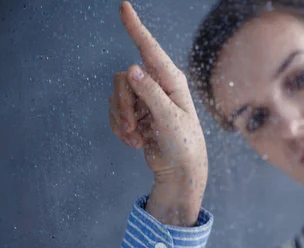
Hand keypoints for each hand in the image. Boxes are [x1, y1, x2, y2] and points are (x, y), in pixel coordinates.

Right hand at [111, 2, 206, 224]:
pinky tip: (136, 141)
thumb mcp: (170, 120)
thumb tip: (132, 69)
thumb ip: (151, 95)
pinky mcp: (136, 112)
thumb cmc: (184, 145)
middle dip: (123, 105)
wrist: (180, 171)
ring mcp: (145, 98)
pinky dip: (120, 128)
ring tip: (137, 138)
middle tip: (133, 128)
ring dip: (122, 120)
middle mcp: (158, 85)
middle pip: (122, 79)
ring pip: (116, 96)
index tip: (123, 5)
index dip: (135, 27)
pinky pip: (115, 111)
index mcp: (171, 81)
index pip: (150, 49)